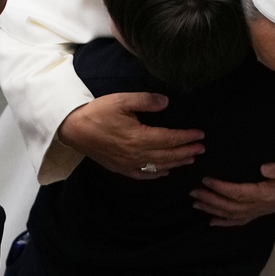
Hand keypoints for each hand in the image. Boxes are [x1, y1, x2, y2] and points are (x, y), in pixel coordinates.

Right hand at [57, 92, 204, 179]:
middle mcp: (136, 154)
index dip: (186, 138)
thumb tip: (166, 103)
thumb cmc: (97, 112)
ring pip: (158, 166)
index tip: (200, 135)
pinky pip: (143, 175)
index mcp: (139, 137)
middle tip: (201, 149)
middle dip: (186, 152)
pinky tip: (165, 172)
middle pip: (168, 155)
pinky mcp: (120, 168)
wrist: (73, 129)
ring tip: (190, 160)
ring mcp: (128, 164)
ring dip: (176, 163)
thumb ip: (146, 101)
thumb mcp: (122, 100)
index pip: (170, 139)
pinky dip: (157, 174)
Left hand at [191, 153, 274, 226]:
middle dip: (211, 200)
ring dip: (213, 210)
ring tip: (196, 204)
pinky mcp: (261, 211)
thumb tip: (263, 169)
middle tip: (193, 192)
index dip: (221, 188)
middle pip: (231, 206)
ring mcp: (260, 211)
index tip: (206, 180)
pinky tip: (211, 222)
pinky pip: (240, 221)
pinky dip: (225, 222)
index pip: (239, 192)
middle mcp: (261, 206)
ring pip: (232, 215)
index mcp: (267, 193)